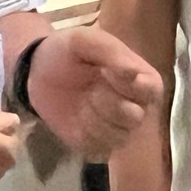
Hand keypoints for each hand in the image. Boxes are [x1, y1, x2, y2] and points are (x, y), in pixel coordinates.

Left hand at [24, 28, 163, 158]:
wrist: (37, 73)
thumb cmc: (66, 52)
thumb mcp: (84, 40)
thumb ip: (110, 52)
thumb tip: (133, 73)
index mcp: (140, 78)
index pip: (152, 90)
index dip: (130, 85)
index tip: (106, 73)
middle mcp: (136, 106)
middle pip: (135, 117)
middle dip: (108, 103)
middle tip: (90, 89)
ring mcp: (118, 129)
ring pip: (118, 137)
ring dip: (94, 119)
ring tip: (82, 100)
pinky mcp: (98, 146)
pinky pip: (99, 150)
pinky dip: (84, 134)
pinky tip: (76, 118)